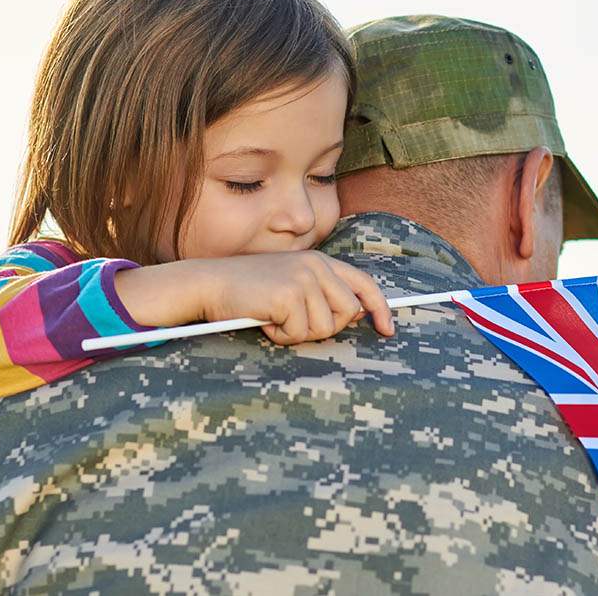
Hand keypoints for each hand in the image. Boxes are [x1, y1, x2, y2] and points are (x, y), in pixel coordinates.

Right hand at [202, 251, 393, 344]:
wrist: (209, 283)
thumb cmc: (249, 291)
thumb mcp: (291, 284)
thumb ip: (322, 294)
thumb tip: (356, 314)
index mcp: (320, 261)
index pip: (363, 283)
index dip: (380, 308)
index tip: (388, 330)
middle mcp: (316, 265)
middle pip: (347, 313)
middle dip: (325, 328)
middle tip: (294, 323)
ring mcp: (303, 279)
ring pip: (324, 328)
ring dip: (297, 333)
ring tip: (275, 318)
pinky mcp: (288, 295)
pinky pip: (298, 333)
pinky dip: (281, 335)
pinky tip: (264, 320)